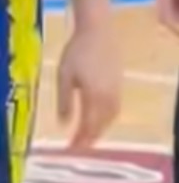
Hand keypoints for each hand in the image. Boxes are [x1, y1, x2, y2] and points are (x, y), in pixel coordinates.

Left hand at [56, 21, 121, 151]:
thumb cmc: (76, 51)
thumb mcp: (64, 76)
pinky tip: (98, 118)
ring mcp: (117, 91)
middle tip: (76, 147)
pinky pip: (114, 110)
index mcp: (94, 97)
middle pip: (100, 125)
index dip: (79, 140)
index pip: (87, 126)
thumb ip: (64, 101)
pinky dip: (106, 119)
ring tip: (86, 136)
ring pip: (110, 119)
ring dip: (99, 130)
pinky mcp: (119, 85)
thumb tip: (63, 125)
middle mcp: (108, 98)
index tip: (69, 150)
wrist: (97, 31)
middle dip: (88, 138)